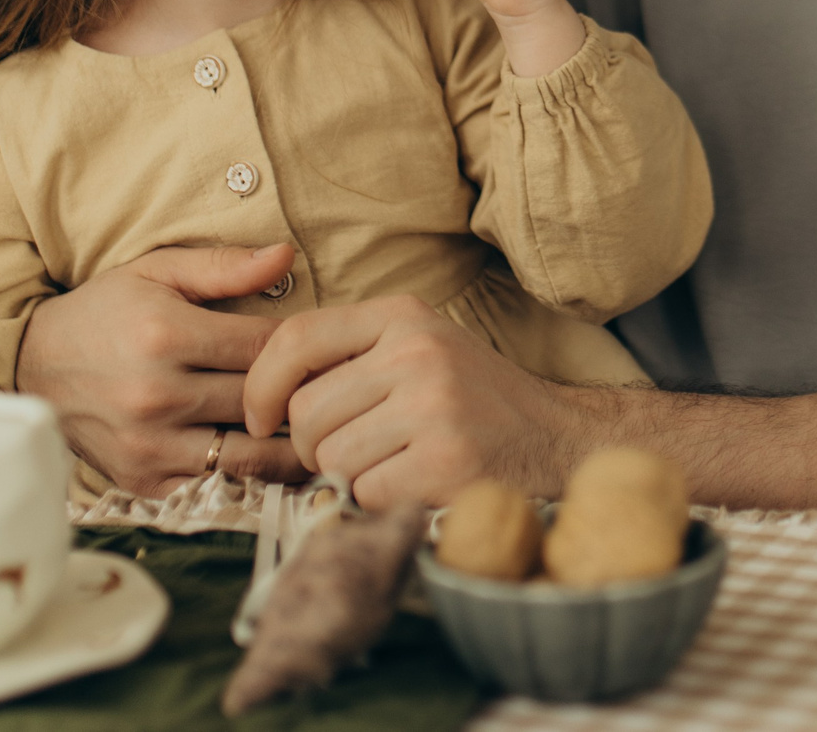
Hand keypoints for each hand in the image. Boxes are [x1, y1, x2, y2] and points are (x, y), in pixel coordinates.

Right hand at [15, 245, 308, 494]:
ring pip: (249, 455)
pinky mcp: (141, 481)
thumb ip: (223, 266)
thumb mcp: (156, 272)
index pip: (266, 349)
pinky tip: (267, 457)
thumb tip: (286, 255)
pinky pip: (214, 486)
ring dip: (286, 446)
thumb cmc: (104, 311)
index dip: (305, 350)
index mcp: (166, 336)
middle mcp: (157, 395)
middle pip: (264, 403)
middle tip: (336, 393)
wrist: (32, 367)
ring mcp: (148, 444)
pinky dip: (245, 475)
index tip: (326, 351)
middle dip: (304, 397)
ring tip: (316, 432)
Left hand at [240, 296, 584, 510]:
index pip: (297, 338)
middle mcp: (417, 352)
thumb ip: (349, 357)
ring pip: (332, 457)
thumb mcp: (416, 351)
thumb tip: (259, 392)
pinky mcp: (445, 459)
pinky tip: (414, 485)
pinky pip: (366, 491)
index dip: (262, 386)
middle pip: (307, 411)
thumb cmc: (472, 401)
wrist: (557, 438)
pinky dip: (380, 500)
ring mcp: (433, 405)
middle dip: (314, 446)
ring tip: (393, 465)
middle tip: (354, 453)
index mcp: (403, 317)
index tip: (262, 417)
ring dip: (350, 476)